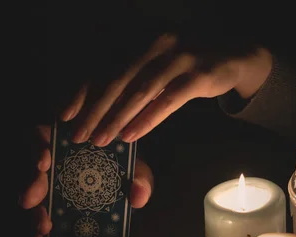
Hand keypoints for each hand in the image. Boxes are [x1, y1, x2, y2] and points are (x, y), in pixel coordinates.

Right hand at [19, 125, 153, 236]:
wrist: (125, 191)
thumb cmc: (127, 172)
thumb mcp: (137, 171)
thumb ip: (141, 179)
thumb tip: (138, 196)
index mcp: (69, 144)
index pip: (43, 137)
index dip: (38, 148)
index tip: (43, 163)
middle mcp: (53, 164)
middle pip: (32, 171)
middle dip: (32, 186)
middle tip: (30, 201)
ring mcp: (48, 189)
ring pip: (32, 198)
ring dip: (34, 213)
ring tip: (43, 229)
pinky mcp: (49, 211)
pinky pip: (38, 219)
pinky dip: (36, 231)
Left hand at [61, 33, 272, 145]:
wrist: (231, 57)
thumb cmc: (184, 65)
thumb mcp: (153, 64)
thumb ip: (129, 79)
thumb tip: (97, 108)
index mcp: (138, 38)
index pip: (102, 65)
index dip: (81, 91)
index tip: (64, 115)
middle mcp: (154, 42)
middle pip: (116, 79)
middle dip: (94, 110)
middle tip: (78, 135)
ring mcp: (178, 57)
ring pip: (139, 91)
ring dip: (116, 118)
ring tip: (101, 140)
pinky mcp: (198, 75)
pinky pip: (167, 101)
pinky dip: (147, 119)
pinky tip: (132, 135)